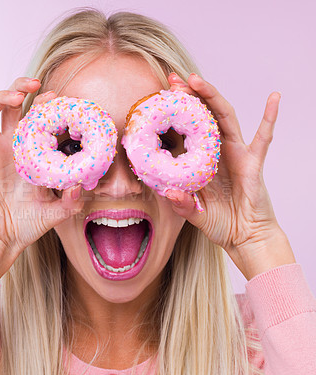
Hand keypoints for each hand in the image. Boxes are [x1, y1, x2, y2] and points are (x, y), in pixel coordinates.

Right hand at [0, 78, 82, 278]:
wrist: (1, 238)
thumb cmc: (26, 224)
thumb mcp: (55, 211)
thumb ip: (71, 200)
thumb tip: (81, 185)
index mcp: (29, 153)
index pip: (35, 119)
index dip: (43, 106)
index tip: (56, 98)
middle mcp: (9, 146)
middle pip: (11, 104)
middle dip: (20, 88)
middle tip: (34, 84)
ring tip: (15, 97)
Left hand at [165, 73, 295, 278]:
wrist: (246, 237)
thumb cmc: (221, 224)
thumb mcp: (195, 214)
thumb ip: (182, 205)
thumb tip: (169, 192)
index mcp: (200, 162)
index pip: (185, 132)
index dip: (174, 115)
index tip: (158, 98)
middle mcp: (217, 153)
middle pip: (203, 117)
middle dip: (189, 97)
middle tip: (174, 79)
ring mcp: (236, 155)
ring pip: (225, 118)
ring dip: (213, 97)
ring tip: (197, 79)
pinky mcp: (254, 162)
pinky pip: (263, 138)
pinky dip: (269, 118)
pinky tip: (274, 98)